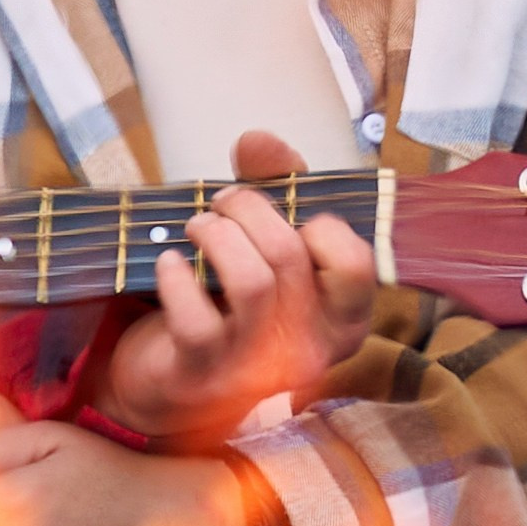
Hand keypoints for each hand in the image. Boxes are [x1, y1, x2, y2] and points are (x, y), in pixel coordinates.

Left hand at [98, 129, 373, 446]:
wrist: (175, 386)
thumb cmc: (233, 306)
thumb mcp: (267, 246)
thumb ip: (275, 187)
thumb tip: (258, 139)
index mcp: (342, 321)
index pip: (356, 261)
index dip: (319, 222)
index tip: (286, 211)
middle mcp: (309, 349)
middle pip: (290, 253)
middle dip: (248, 207)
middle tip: (221, 203)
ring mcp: (256, 367)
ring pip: (251, 281)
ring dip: (216, 233)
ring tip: (198, 225)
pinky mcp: (203, 375)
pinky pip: (195, 317)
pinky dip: (176, 276)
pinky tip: (169, 264)